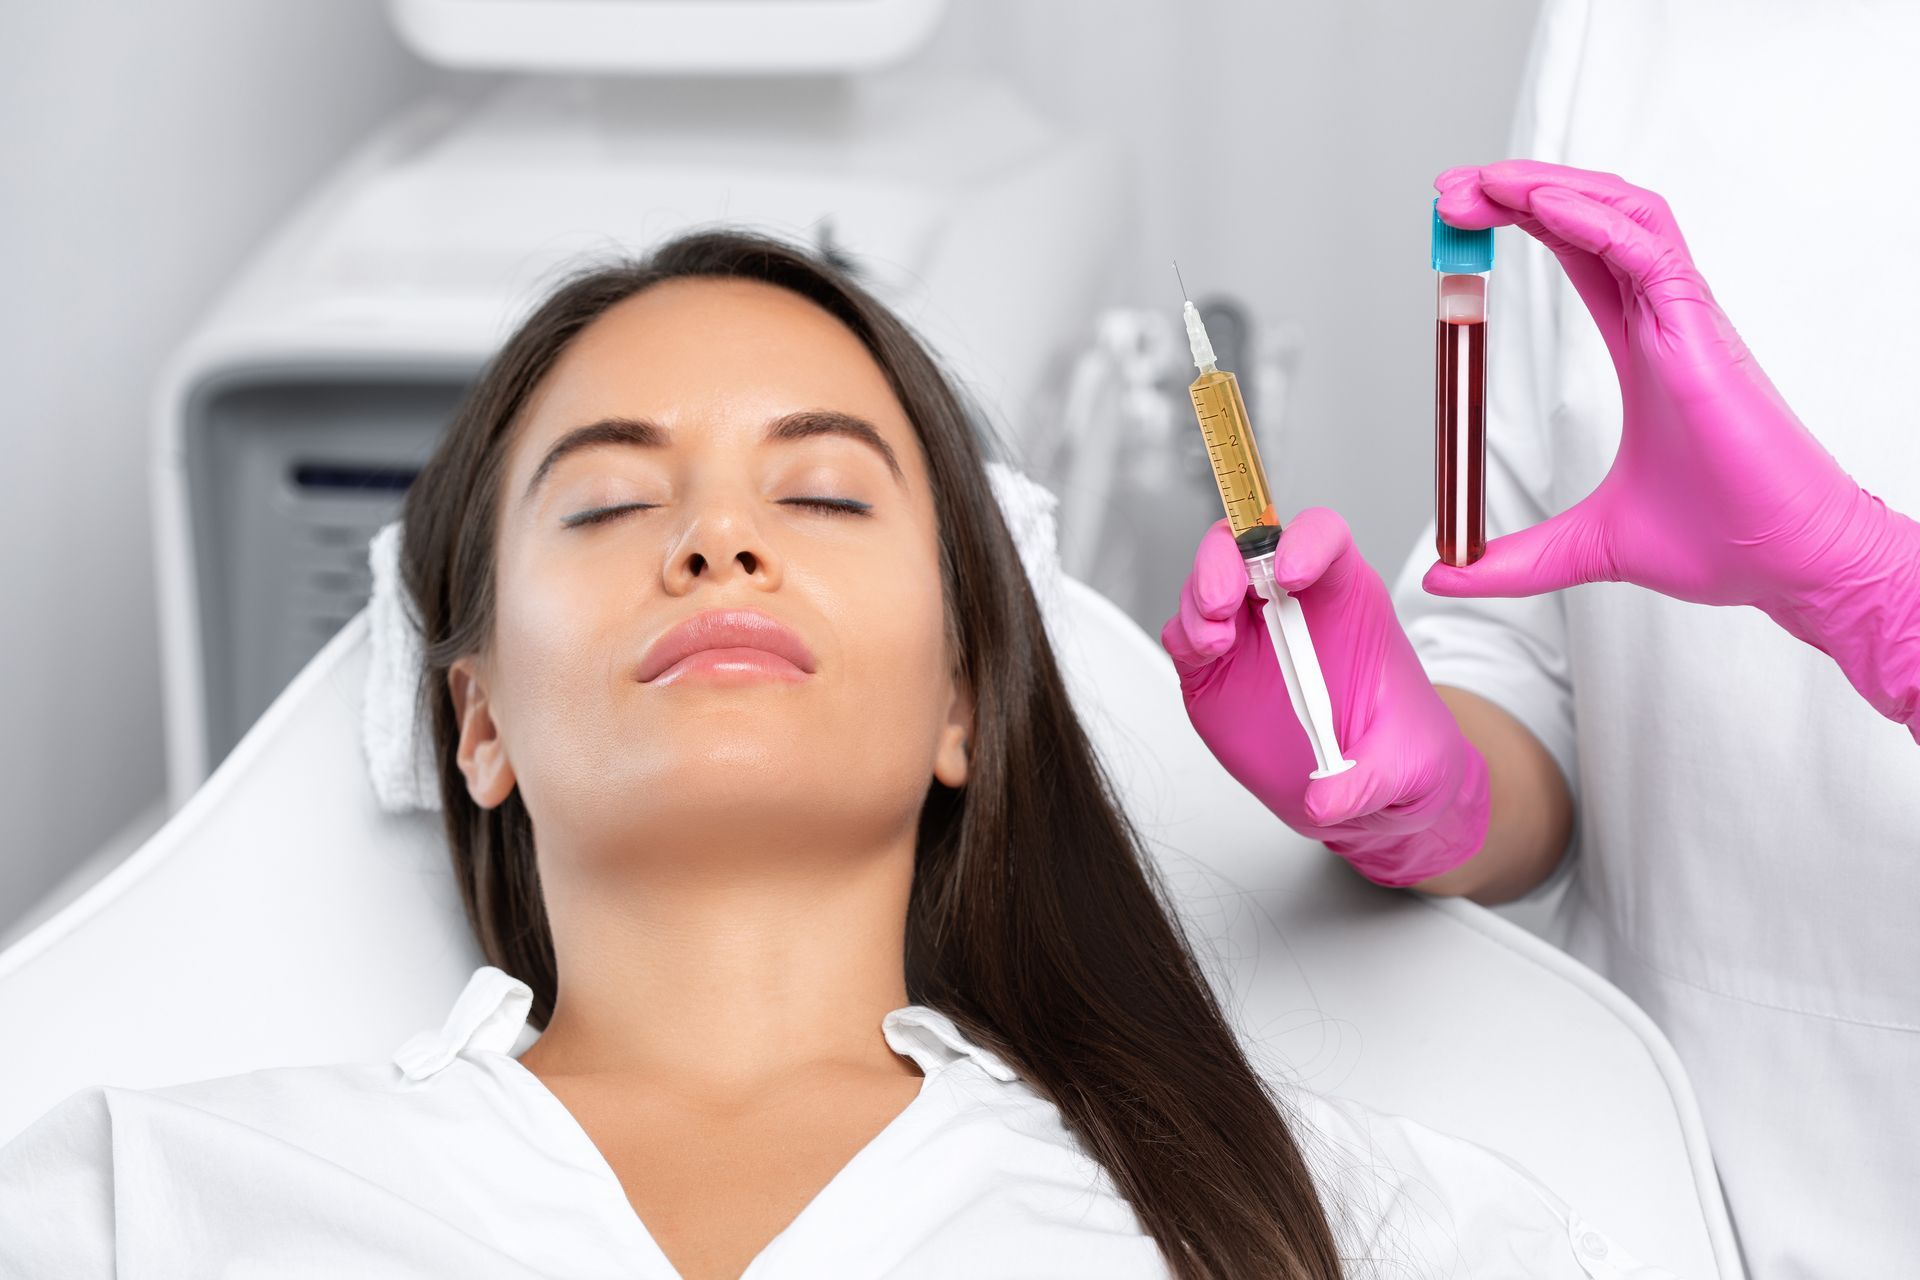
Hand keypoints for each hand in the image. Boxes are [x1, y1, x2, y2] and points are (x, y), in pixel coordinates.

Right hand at [1160, 510, 1489, 886]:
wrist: (1372, 788)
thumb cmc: (1400, 751)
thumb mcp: (1407, 767)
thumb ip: (1366, 780)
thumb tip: (1324, 800)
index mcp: (1347, 599)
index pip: (1323, 539)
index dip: (1304, 542)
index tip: (1290, 572)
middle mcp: (1292, 606)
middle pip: (1249, 547)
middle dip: (1226, 561)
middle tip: (1222, 602)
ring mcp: (1249, 635)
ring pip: (1209, 583)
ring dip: (1200, 599)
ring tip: (1213, 641)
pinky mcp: (1215, 671)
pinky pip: (1186, 635)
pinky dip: (1185, 635)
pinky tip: (1202, 654)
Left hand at [1426, 160, 1919, 734]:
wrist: (1792, 566)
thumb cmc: (1723, 541)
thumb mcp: (1587, 547)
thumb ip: (1516, 559)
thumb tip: (1447, 572)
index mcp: (1644, 346)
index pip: (1580, 254)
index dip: (1527, 221)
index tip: (1463, 214)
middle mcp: (1667, 319)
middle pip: (1594, 217)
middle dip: (1523, 190)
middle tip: (1453, 189)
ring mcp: (1689, 321)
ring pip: (1626, 215)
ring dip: (1553, 188)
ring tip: (1486, 182)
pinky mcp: (1706, 337)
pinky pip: (1651, 254)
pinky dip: (1596, 222)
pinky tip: (1543, 207)